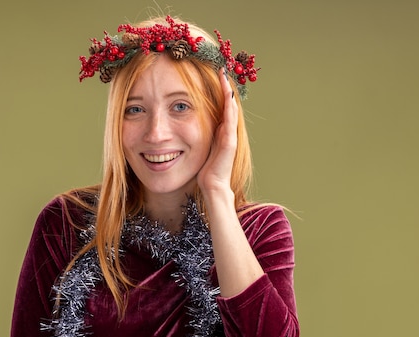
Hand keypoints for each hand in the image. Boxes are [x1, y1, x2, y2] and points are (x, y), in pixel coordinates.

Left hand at [197, 67, 238, 196]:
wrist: (213, 186)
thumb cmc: (205, 171)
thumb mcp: (200, 148)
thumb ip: (200, 137)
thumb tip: (186, 129)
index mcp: (220, 132)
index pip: (221, 107)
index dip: (219, 91)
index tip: (215, 76)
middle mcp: (227, 131)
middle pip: (228, 103)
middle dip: (225, 86)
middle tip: (222, 69)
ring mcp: (230, 136)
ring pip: (231, 109)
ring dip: (228, 92)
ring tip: (225, 76)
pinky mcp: (230, 142)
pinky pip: (230, 121)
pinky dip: (229, 107)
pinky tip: (228, 96)